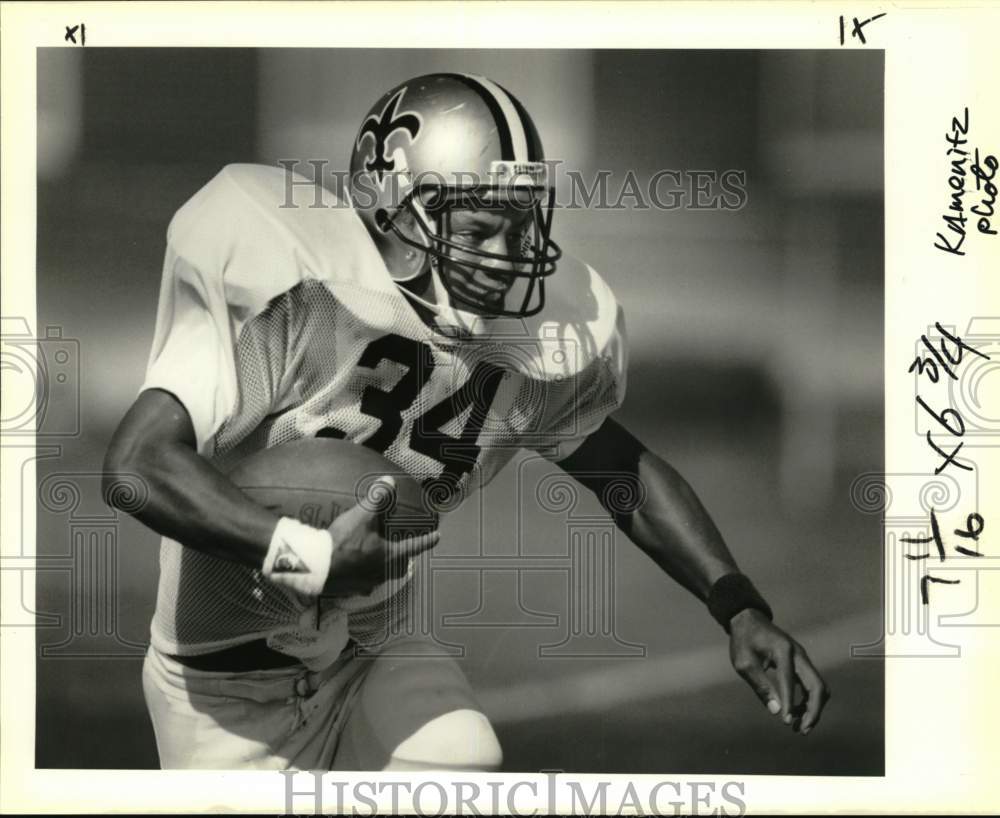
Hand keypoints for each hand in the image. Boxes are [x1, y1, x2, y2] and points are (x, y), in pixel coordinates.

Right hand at [323, 476, 439, 596]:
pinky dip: (365, 575)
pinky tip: (357, 569)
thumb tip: (390, 481)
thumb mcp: (362, 517)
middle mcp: (383, 573)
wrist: (316, 568)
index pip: (415, 546)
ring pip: (383, 575)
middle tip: (403, 548)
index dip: (427, 540)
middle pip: (400, 566)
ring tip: (379, 556)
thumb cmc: (343, 543)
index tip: (437, 536)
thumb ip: (378, 499)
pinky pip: (365, 583)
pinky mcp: (352, 590)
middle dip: (404, 557)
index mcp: (390, 556)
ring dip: (384, 566)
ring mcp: (368, 584)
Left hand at [728, 608, 830, 733]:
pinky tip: (794, 712)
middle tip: (802, 730)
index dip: (790, 703)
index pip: (790, 681)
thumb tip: (777, 711)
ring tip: (798, 726)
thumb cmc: (743, 641)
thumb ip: (761, 686)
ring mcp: (802, 658)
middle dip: (813, 711)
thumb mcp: (744, 663)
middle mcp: (798, 654)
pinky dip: (808, 700)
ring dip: (812, 708)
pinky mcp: (801, 663)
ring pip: (818, 687)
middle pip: (817, 685)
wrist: (749, 621)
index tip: (786, 722)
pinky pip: (812, 684)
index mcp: (782, 650)